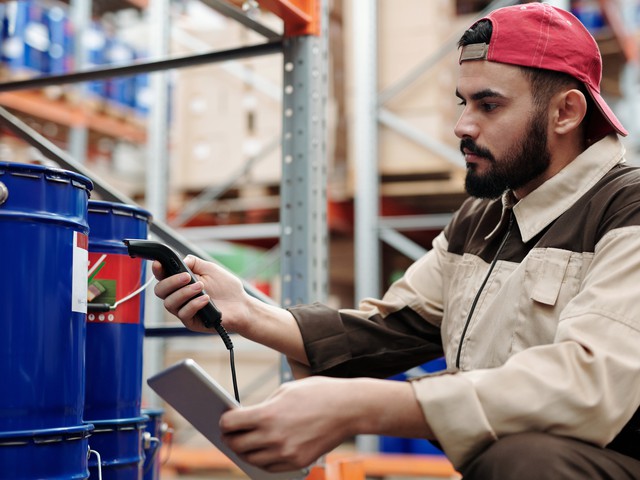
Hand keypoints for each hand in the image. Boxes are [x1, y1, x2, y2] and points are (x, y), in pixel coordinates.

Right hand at [152, 255, 250, 333]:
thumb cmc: (226, 287)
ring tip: (201, 287)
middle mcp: (179, 296)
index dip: (157, 270)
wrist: (241, 304)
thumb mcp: (210, 269)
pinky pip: (184, 314)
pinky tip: (206, 299)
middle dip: (171, 282)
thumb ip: (194, 262)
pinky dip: (194, 304)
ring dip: (184, 293)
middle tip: (187, 276)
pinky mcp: (191, 322)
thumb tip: (181, 260)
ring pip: (169, 303)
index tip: (159, 263)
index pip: (162, 276)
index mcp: (181, 282)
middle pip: (160, 290)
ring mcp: (183, 309)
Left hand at [220, 376, 429, 471]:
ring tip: (243, 443)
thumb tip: (247, 417)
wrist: (349, 408)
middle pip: (237, 444)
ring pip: (251, 459)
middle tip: (229, 433)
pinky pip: (269, 467)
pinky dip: (262, 460)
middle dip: (230, 438)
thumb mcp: (285, 390)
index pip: (231, 424)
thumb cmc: (318, 393)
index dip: (224, 421)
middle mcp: (273, 437)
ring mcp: (285, 453)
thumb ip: (264, 405)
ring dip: (244, 451)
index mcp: (268, 414)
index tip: (223, 419)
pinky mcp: (297, 462)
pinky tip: (261, 451)